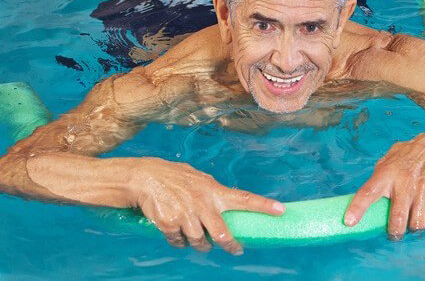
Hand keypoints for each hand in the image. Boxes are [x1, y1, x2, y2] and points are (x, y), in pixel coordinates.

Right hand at [129, 157, 284, 253]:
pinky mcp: (170, 225)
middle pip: (222, 234)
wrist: (143, 178)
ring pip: (200, 242)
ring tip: (196, 237)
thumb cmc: (172, 176)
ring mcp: (185, 215)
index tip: (281, 210)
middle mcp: (202, 203)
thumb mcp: (197, 178)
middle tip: (235, 249)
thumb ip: (212, 191)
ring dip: (199, 244)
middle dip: (230, 245)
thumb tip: (224, 202)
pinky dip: (178, 241)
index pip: (243, 198)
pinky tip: (176, 231)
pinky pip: (179, 242)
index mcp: (212, 190)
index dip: (263, 206)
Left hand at [343, 137, 424, 238]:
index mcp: (386, 175)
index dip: (357, 208)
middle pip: (397, 218)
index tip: (349, 222)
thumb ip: (376, 182)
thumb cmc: (406, 158)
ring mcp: (423, 190)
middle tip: (393, 233)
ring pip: (417, 223)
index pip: (368, 192)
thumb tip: (360, 203)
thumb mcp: (386, 162)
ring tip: (411, 220)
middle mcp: (404, 183)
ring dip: (412, 227)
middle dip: (394, 232)